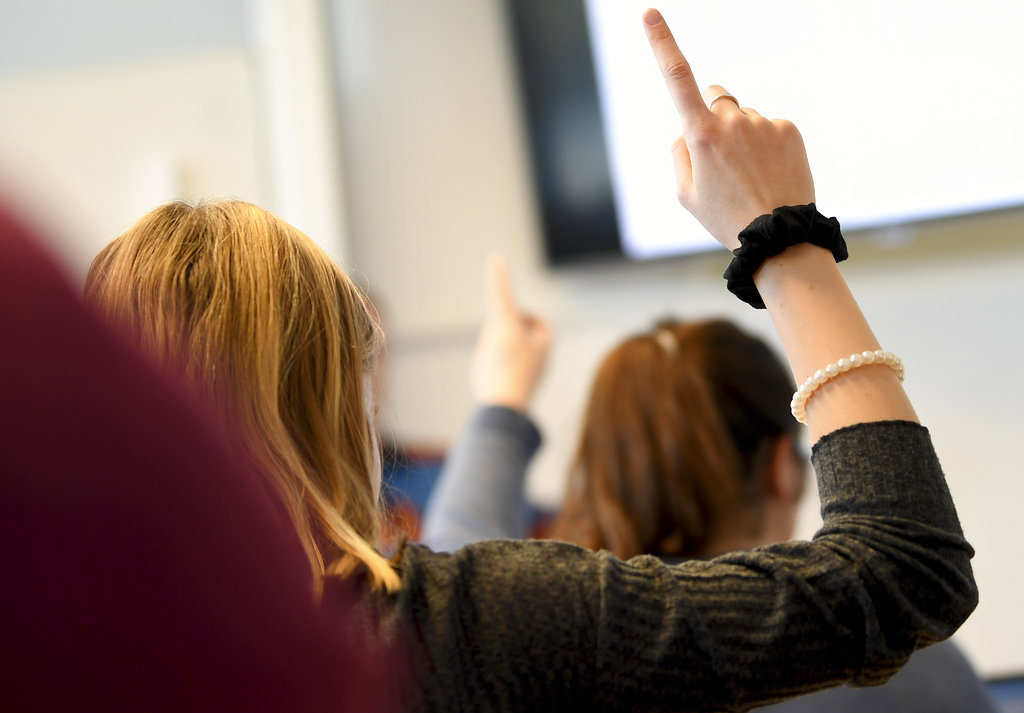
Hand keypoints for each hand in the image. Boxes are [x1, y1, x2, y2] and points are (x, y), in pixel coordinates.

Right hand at [469, 255, 551, 411]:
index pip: (542, 325)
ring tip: (489, 357)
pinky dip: (497, 373)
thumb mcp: (500, 320)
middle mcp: (540, 365)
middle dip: (512, 334)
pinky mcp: (515, 397)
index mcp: (544, 347)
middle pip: (529, 343)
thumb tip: (496, 257)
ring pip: (519, 362)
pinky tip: (485, 378)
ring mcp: (528, 383)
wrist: (502, 411)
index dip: (527, 317)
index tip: (510, 315)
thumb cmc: (504, 365)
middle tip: (496, 335)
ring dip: (503, 353)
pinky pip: (509, 380)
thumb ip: (499, 289)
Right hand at [643, 8, 814, 249]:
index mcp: (700, 135)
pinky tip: (769, 172)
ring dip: (741, 136)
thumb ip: (678, 152)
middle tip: (719, 153)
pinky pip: (768, 126)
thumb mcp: (685, 194)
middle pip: (714, 95)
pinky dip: (766, 144)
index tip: (650, 14)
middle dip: (711, 112)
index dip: (662, 43)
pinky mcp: (787, 128)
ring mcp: (762, 122)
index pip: (676, 78)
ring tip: (749, 176)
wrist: (778, 236)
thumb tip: (687, 128)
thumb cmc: (725, 218)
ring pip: (742, 116)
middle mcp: (732, 121)